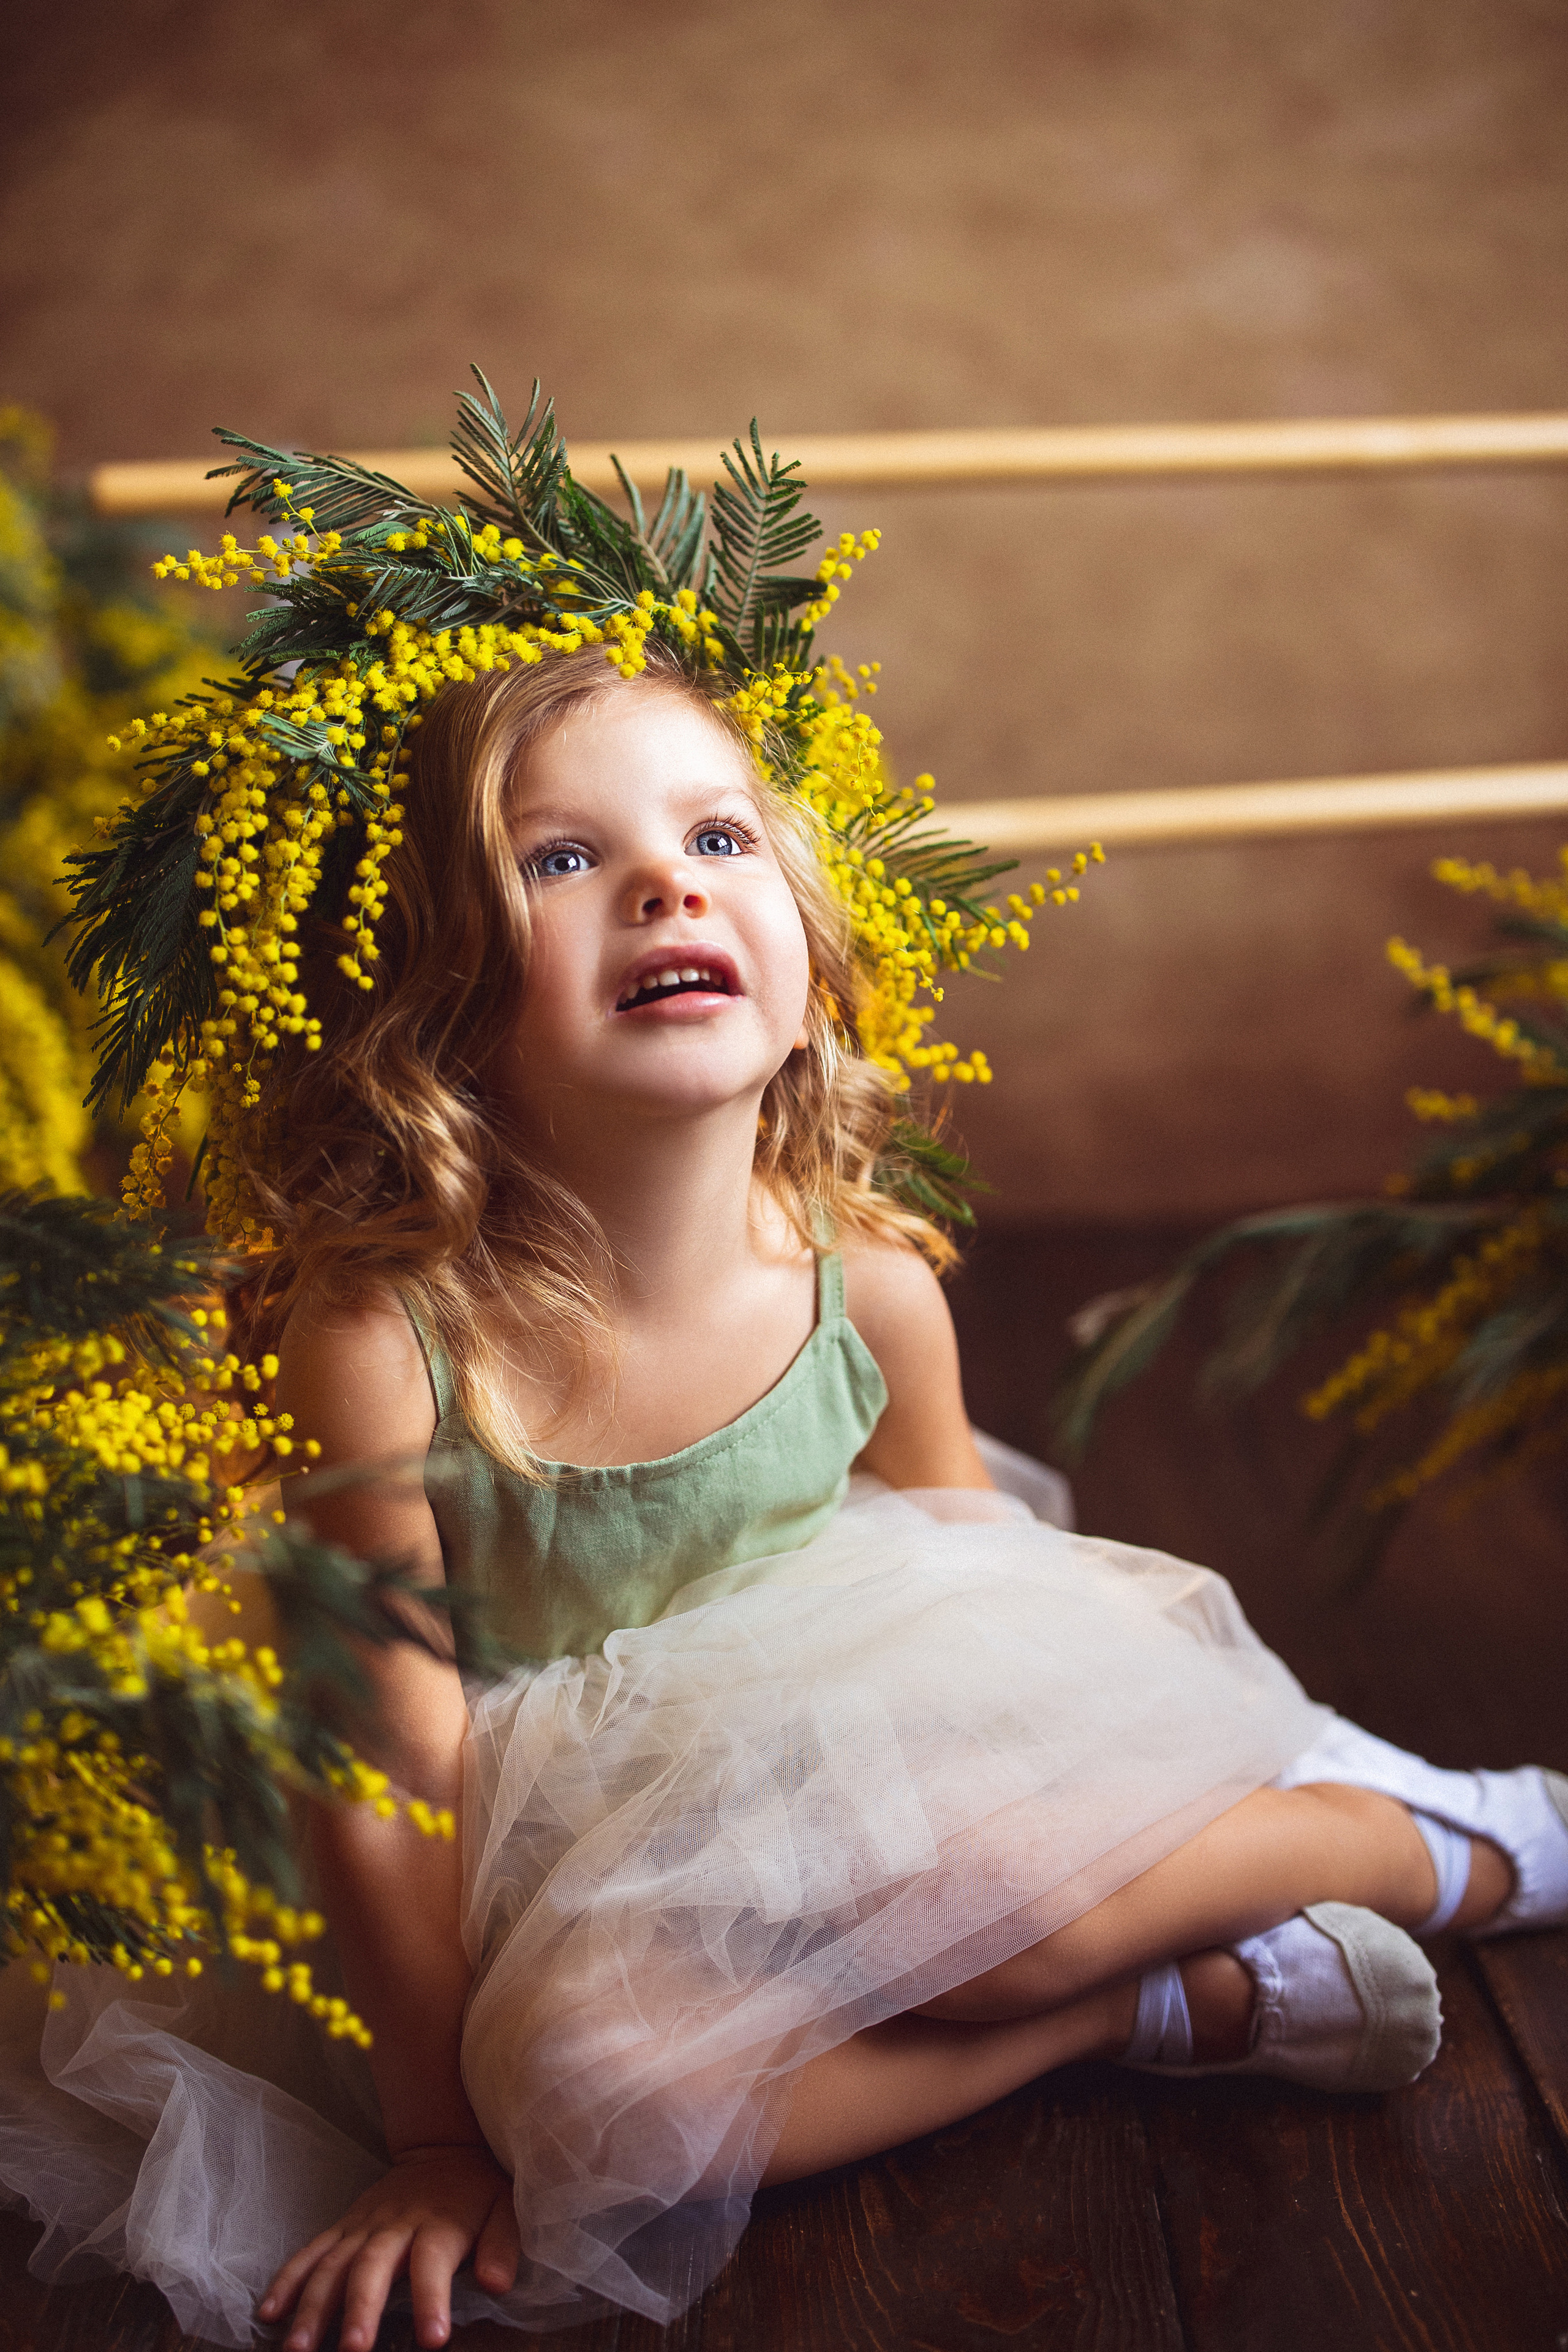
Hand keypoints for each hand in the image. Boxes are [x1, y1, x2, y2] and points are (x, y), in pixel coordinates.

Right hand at [257, 2143, 520, 2350]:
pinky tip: (269, 2313)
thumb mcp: (506, 2209)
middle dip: (360, 2310)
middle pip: (372, 2267)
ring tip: (297, 2349)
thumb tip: (497, 2283)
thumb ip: (502, 2246)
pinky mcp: (343, 2226)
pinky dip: (288, 2280)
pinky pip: (310, 2252)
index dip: (432, 2299)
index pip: (434, 2263)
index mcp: (439, 2225)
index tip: (432, 2339)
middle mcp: (395, 2226)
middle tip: (352, 2351)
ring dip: (313, 2306)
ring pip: (332, 2265)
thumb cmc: (480, 2191)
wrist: (445, 2145)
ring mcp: (363, 2225)